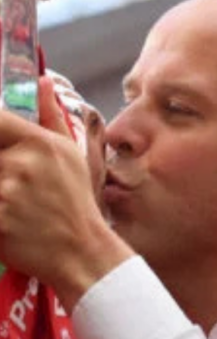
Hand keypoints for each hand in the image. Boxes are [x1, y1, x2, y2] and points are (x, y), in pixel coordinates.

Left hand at [0, 76, 131, 309]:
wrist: (85, 257)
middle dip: (0, 173)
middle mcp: (21, 165)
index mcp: (38, 144)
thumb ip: (51, 116)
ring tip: (12, 205)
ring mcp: (7, 194)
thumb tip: (42, 81)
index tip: (2, 151)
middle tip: (10, 183)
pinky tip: (8, 222)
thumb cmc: (76, 206)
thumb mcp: (71, 156)